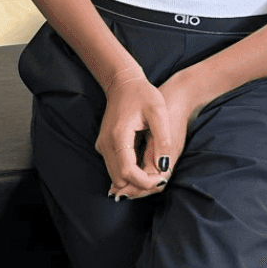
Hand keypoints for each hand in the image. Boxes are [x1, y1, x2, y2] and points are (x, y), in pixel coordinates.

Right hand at [97, 68, 197, 200]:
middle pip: (119, 179)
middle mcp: (105, 143)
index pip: (128, 172)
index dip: (145, 182)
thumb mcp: (159, 112)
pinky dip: (128, 174)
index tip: (161, 180)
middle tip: (159, 179)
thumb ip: (163, 140)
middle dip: (139, 185)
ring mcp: (102, 146)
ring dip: (134, 181)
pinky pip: (115, 168)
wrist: (122, 83)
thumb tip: (164, 167)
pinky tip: (144, 167)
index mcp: (118, 136)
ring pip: (116, 177)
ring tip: (154, 174)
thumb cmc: (143, 94)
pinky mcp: (103, 146)